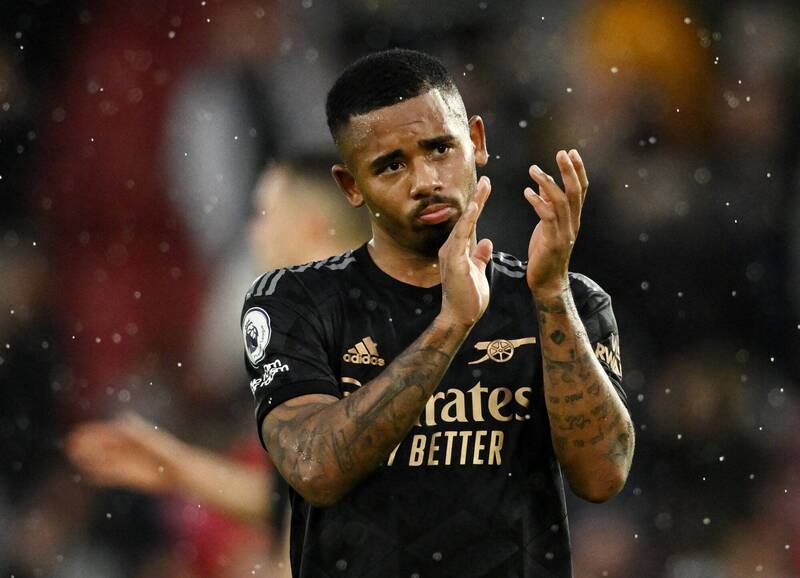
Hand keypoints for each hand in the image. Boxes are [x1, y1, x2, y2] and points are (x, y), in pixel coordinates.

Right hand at [65, 413, 182, 493]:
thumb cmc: (169, 454)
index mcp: (133, 436)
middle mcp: (128, 447)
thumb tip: (121, 422)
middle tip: (71, 444)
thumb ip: (137, 434)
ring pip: (104, 459)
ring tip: (74, 457)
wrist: (181, 471)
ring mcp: (128, 461)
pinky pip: (110, 475)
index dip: (93, 432)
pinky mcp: (129, 475)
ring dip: (90, 458)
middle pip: (103, 445)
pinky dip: (100, 474)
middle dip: (88, 444)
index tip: (79, 433)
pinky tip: (89, 475)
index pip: (108, 432)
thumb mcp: (153, 442)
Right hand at [438, 176, 492, 328]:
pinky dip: (467, 222)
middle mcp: (451, 248)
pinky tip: (475, 209)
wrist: (461, 317)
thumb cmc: (468, 297)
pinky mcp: (454, 261)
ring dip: (474, 206)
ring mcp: (451, 254)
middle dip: (478, 198)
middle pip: (466, 218)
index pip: (470, 222)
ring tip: (483, 189)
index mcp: (458, 249)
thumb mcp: (478, 271)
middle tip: (487, 179)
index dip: (479, 204)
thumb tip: (486, 242)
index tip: (486, 188)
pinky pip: (461, 237)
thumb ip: (480, 256)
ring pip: (463, 224)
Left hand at [523, 149, 587, 299]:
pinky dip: (537, 202)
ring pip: (561, 201)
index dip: (578, 170)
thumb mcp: (547, 225)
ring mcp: (564, 232)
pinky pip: (547, 217)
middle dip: (570, 170)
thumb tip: (538, 185)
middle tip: (561, 152)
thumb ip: (546, 205)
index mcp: (573, 218)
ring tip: (533, 169)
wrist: (547, 282)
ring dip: (548, 183)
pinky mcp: (552, 241)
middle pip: (576, 191)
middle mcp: (573, 223)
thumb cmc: (545, 253)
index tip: (571, 152)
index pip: (581, 190)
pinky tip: (526, 192)